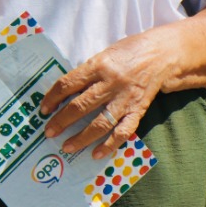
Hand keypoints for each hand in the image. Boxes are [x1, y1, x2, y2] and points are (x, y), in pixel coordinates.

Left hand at [37, 30, 171, 159]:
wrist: (162, 55)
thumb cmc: (129, 52)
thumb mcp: (105, 55)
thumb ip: (88, 72)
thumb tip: (64, 92)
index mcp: (98, 65)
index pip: (68, 84)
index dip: (52, 98)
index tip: (43, 109)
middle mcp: (110, 83)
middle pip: (80, 106)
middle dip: (61, 121)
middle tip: (49, 132)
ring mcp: (124, 99)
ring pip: (99, 123)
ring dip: (81, 138)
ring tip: (67, 147)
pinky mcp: (137, 110)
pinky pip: (122, 131)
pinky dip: (109, 145)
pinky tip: (96, 154)